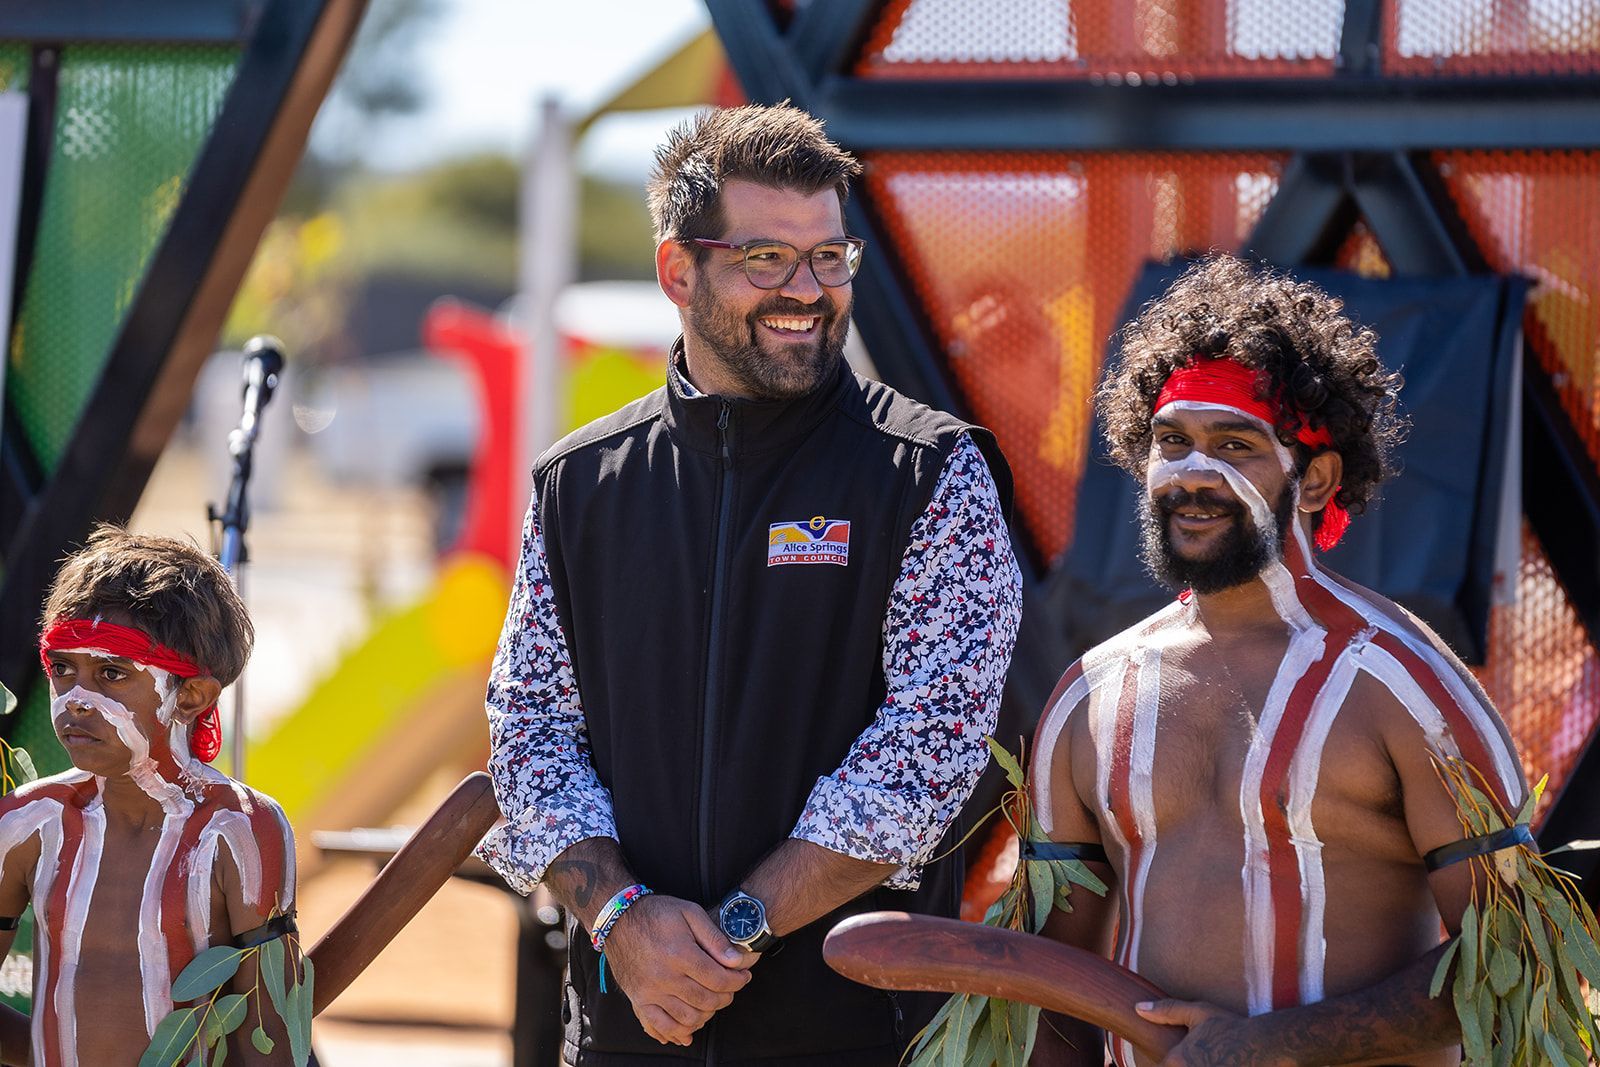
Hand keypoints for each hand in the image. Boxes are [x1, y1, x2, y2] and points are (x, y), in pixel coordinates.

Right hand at [601, 894, 754, 1045]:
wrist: (619, 919)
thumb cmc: (656, 913)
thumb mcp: (690, 912)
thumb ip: (714, 938)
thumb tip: (737, 961)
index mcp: (680, 953)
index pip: (718, 979)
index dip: (737, 981)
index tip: (744, 977)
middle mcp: (665, 977)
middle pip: (706, 1000)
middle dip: (726, 997)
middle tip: (730, 988)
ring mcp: (650, 992)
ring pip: (688, 1018)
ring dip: (707, 1014)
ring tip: (712, 1002)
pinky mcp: (639, 1000)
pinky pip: (660, 1026)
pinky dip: (678, 1032)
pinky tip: (689, 1028)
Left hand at [1136, 999, 1291, 1066]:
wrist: (1265, 1046)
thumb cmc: (1231, 1027)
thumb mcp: (1198, 1013)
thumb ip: (1166, 1010)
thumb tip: (1139, 1008)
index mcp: (1178, 1060)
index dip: (1169, 1063)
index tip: (1184, 1057)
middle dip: (1181, 1065)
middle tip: (1201, 1055)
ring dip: (1196, 1066)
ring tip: (1211, 1058)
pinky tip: (1220, 1063)